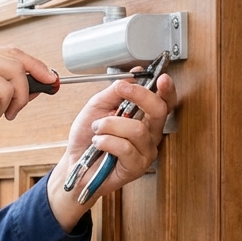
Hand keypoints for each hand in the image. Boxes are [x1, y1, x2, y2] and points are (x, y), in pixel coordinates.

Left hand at [46, 72, 179, 229]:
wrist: (74, 162)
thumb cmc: (87, 136)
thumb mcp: (97, 106)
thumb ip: (115, 91)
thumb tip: (134, 73)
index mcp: (144, 118)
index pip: (165, 102)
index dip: (167, 90)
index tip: (160, 78)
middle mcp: (150, 134)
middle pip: (159, 111)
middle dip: (140, 97)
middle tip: (122, 91)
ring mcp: (145, 151)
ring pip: (136, 129)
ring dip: (109, 125)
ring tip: (97, 130)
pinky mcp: (136, 167)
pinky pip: (125, 148)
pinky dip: (106, 141)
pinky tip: (98, 143)